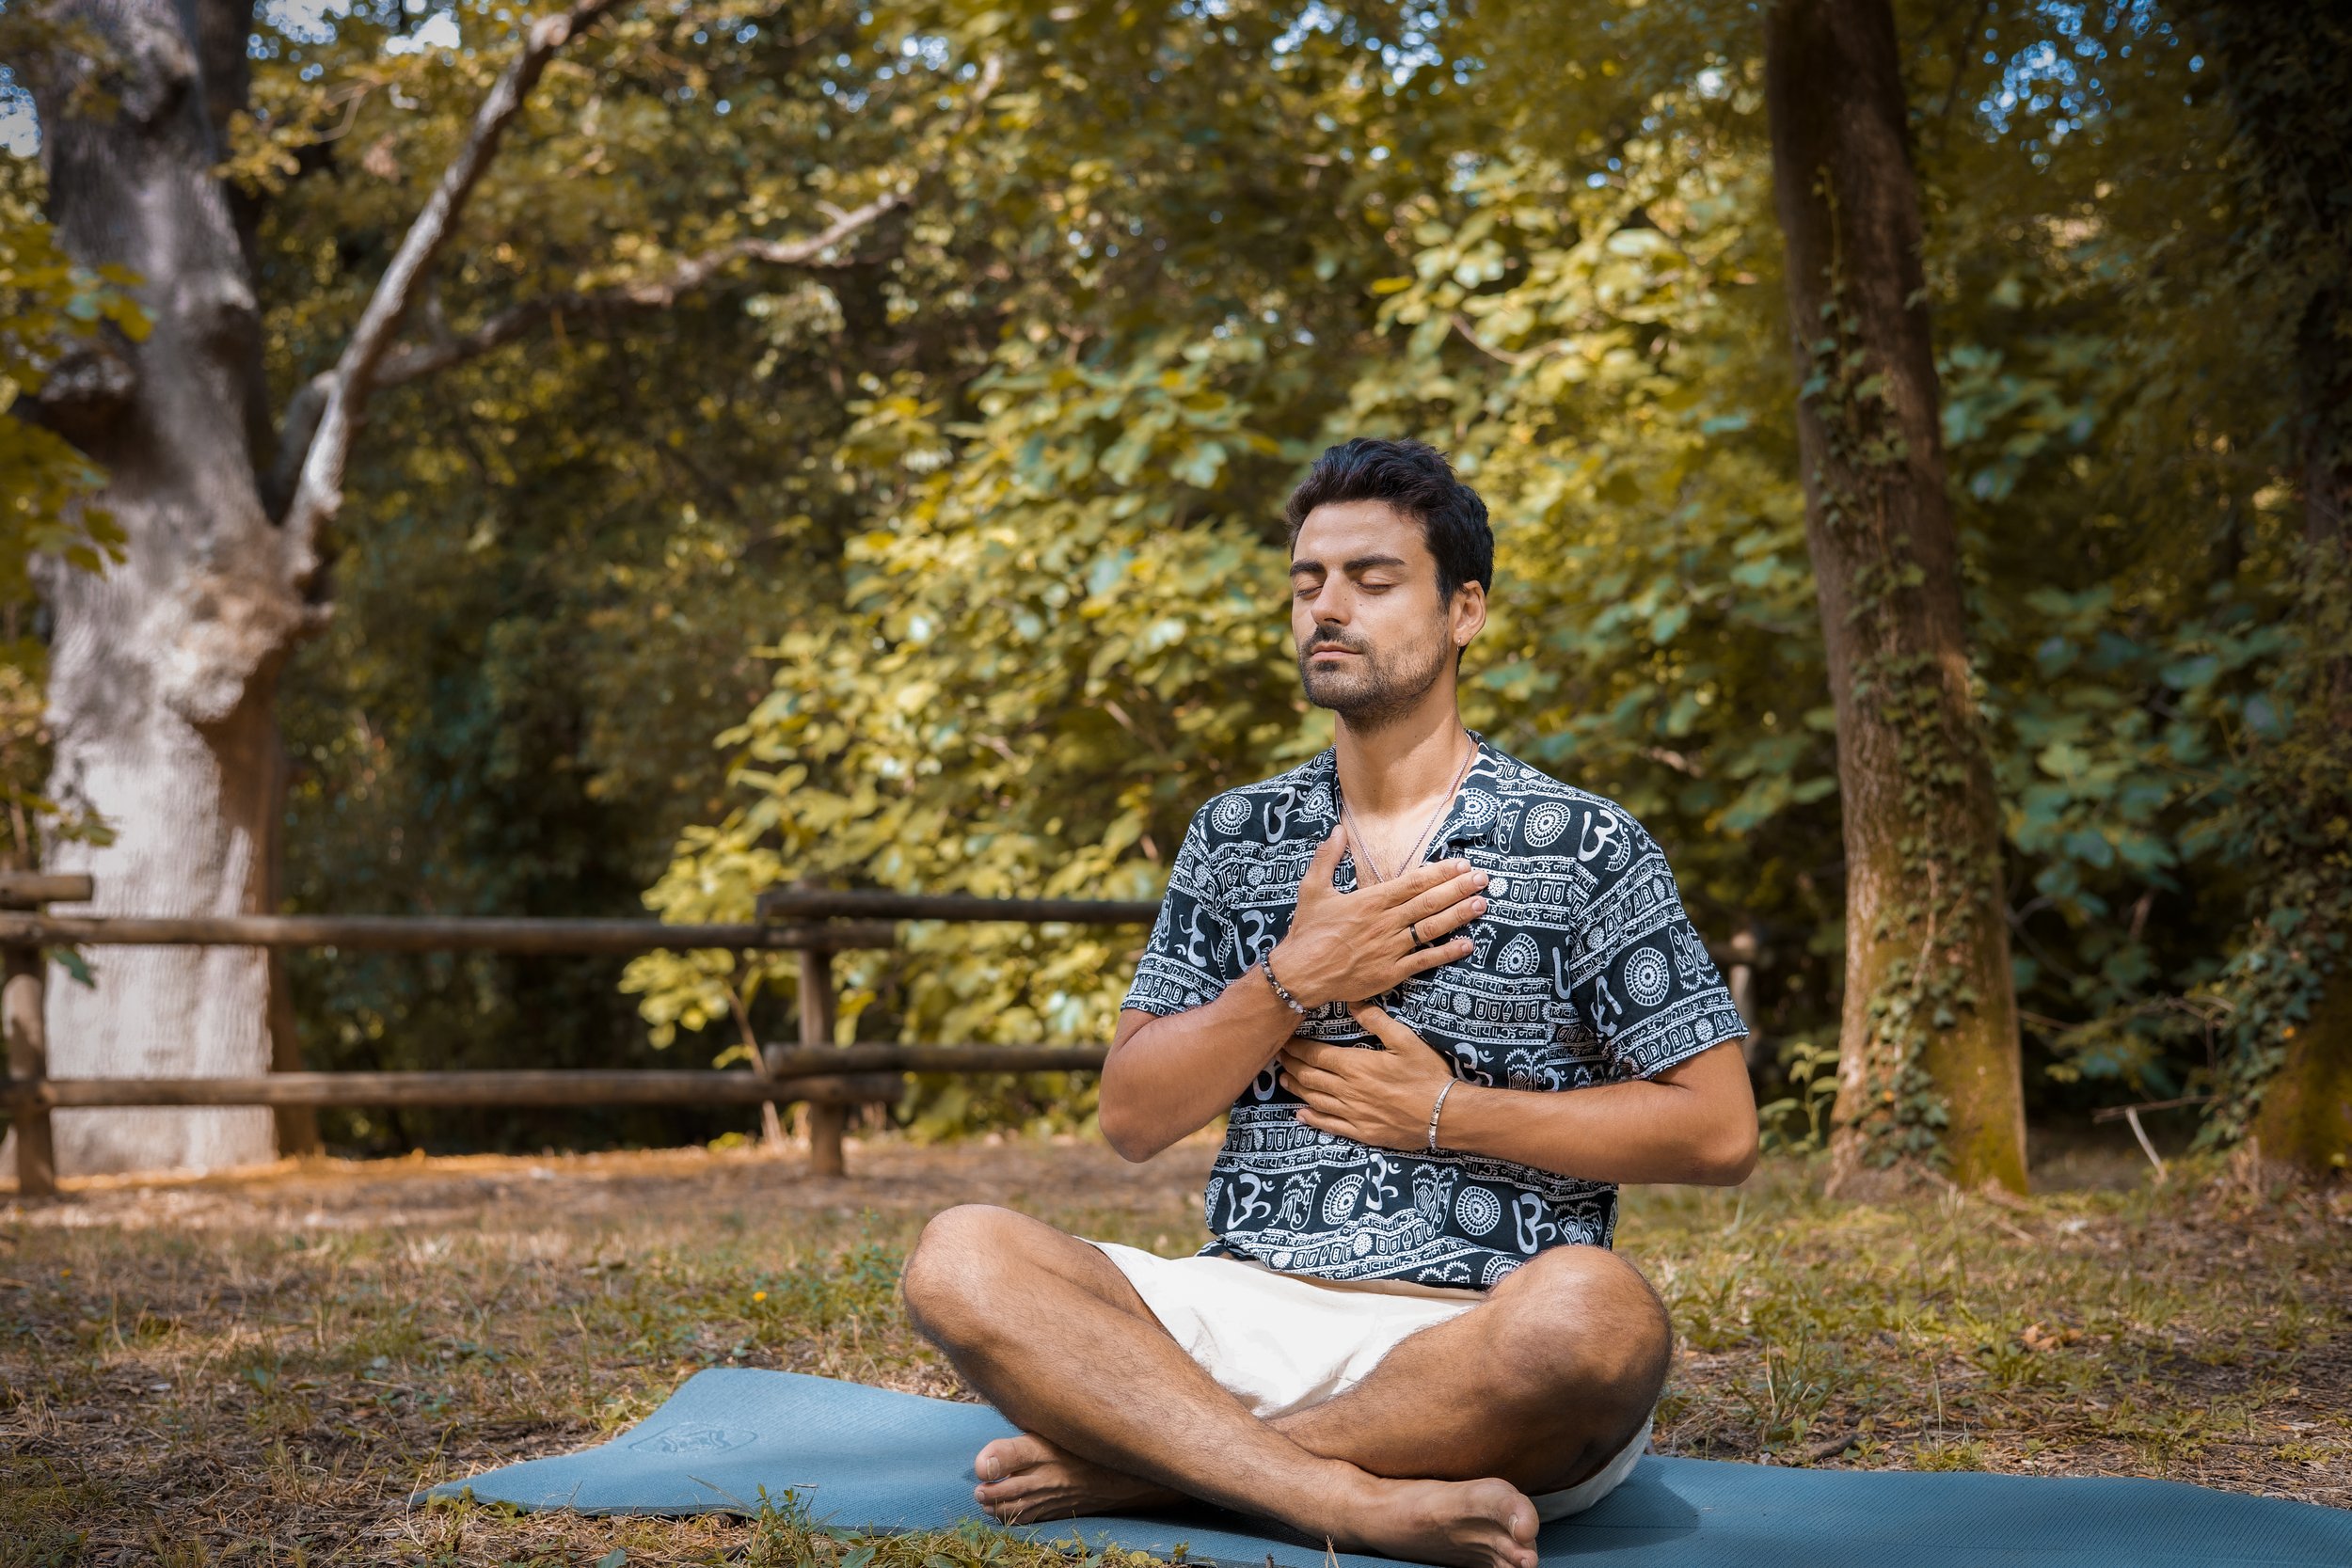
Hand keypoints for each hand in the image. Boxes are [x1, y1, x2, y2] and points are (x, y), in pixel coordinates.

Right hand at [1267, 823, 1486, 1008]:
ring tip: (1481, 904)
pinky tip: (1467, 944)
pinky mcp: (1391, 973)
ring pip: (1432, 928)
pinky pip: (1425, 961)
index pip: (1413, 882)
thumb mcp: (1312, 889)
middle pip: (1429, 902)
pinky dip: (1447, 953)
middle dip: (1458, 889)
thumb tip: (1338, 830)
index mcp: (1370, 901)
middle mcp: (1385, 923)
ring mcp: (1390, 949)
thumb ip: (1327, 858)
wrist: (1299, 974)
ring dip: (1459, 915)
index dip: (1441, 872)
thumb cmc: (1307, 931)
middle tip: (1483, 879)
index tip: (1462, 864)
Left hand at [1280, 1004, 1459, 1151]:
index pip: (1315, 1055)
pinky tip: (1301, 1115)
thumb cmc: (1428, 1075)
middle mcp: (1348, 1091)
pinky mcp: (1362, 1132)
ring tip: (1282, 1080)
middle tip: (1277, 1057)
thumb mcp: (1406, 1041)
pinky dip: (1312, 1119)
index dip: (1297, 1048)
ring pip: (1314, 1100)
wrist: (1445, 1115)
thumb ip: (1377, 1021)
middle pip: (1309, 1077)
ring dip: (1295, 1089)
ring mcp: (1353, 1114)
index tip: (1285, 1040)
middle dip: (1290, 1065)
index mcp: (1356, 1066)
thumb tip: (1352, 1003)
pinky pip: (1330, 1125)